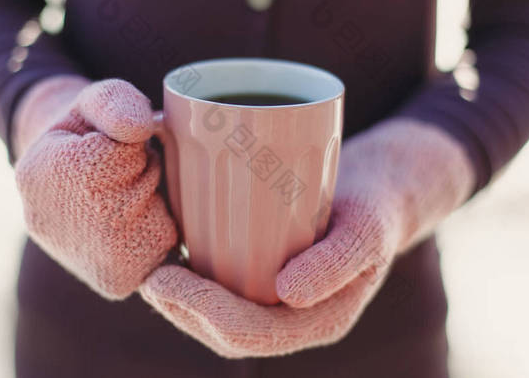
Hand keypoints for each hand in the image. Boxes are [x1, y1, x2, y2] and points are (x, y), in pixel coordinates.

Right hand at [14, 77, 177, 299]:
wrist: (74, 183)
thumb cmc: (92, 134)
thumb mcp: (97, 100)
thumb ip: (116, 101)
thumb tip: (137, 129)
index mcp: (37, 174)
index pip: (113, 157)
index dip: (127, 148)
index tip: (107, 149)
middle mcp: (50, 226)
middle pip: (135, 194)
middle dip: (143, 176)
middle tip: (122, 175)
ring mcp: (77, 259)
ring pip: (155, 222)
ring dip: (154, 203)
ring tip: (127, 196)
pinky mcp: (116, 281)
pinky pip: (166, 248)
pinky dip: (163, 231)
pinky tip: (138, 224)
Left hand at [140, 118, 473, 356]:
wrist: (378, 195)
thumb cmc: (373, 210)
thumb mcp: (366, 230)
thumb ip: (338, 261)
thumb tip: (287, 292)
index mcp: (319, 321)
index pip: (253, 334)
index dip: (205, 315)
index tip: (164, 280)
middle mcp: (294, 318)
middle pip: (228, 332)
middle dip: (184, 312)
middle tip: (149, 277)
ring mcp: (280, 301)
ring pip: (221, 316)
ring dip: (183, 302)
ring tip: (151, 270)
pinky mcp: (267, 277)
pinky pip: (226, 290)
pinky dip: (196, 279)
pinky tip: (173, 253)